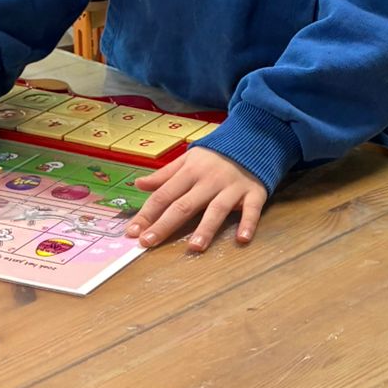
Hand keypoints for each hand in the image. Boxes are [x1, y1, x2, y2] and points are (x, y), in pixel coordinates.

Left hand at [126, 147, 267, 253]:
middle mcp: (209, 180)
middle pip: (184, 205)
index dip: (147, 214)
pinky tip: (242, 239)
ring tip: (194, 247)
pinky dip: (248, 223)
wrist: (253, 139)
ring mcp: (233, 187)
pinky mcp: (254, 193)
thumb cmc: (216, 155)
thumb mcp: (188, 159)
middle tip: (148, 243)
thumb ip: (165, 174)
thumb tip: (139, 184)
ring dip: (206, 228)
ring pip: (217, 209)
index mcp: (190, 171)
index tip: (133, 232)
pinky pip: (251, 210)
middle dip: (165, 225)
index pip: (164, 195)